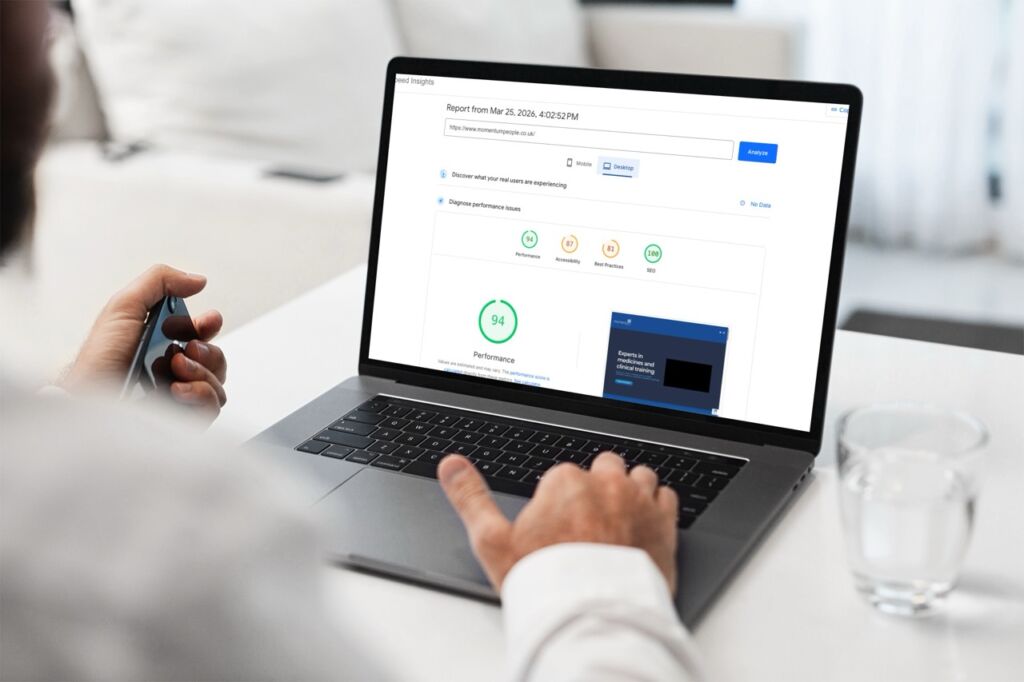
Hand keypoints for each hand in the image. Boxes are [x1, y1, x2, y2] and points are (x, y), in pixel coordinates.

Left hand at [62, 265, 226, 419]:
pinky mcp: (181, 418)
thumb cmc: (99, 358)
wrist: (89, 396)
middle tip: (184, 350)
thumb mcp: (124, 306)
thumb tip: (197, 280)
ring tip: (173, 370)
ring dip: (200, 372)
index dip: (209, 325)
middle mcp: (172, 371)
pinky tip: (177, 391)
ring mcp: (179, 396)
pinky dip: (200, 394)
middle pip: (215, 358)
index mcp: (161, 344)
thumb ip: (159, 281)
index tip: (207, 322)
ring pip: (217, 383)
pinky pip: (211, 407)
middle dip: (207, 351)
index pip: (200, 334)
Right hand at [439, 452, 678, 592]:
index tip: (556, 525)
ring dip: (628, 491)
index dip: (557, 500)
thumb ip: (470, 497)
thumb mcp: (492, 542)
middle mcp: (605, 484)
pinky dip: (656, 506)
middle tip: (585, 524)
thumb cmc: (545, 584)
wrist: (593, 619)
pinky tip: (642, 526)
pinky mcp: (665, 523)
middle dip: (595, 488)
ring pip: (637, 477)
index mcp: (565, 482)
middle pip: (602, 469)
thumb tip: (451, 465)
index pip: (563, 475)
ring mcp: (639, 501)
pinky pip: (666, 496)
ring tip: (615, 522)